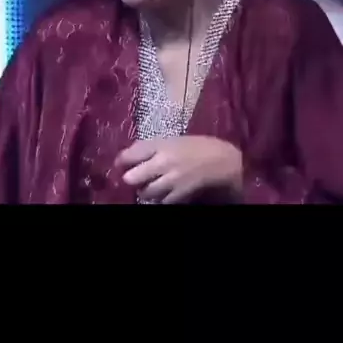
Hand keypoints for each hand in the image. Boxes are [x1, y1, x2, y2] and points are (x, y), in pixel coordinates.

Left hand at [115, 136, 242, 203]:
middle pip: (132, 177)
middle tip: (133, 178)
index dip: (121, 161)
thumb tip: (129, 155)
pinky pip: (161, 202)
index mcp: (160, 144)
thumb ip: (151, 147)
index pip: (129, 154)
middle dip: (130, 179)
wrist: (222, 160)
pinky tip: (163, 194)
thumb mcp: (172, 140)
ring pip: (144, 193)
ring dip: (144, 191)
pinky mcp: (179, 195)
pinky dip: (159, 200)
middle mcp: (163, 162)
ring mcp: (171, 180)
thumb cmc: (196, 146)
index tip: (120, 164)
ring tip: (150, 187)